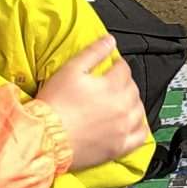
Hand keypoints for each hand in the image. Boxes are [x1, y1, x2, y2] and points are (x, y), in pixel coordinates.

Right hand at [38, 36, 148, 170]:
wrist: (46, 138)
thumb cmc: (55, 104)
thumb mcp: (71, 70)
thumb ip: (94, 52)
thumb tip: (110, 40)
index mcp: (112, 86)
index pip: (124, 69)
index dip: (117, 65)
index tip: (112, 66)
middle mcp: (122, 107)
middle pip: (133, 89)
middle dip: (125, 82)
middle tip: (112, 83)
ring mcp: (123, 128)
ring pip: (139, 110)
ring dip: (132, 102)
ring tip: (120, 101)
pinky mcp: (119, 147)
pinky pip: (140, 136)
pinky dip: (139, 128)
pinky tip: (132, 124)